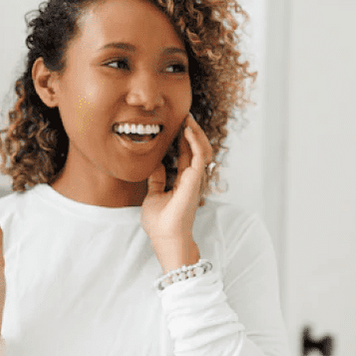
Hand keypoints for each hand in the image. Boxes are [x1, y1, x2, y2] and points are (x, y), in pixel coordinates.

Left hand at [141, 112, 212, 244]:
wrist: (165, 237)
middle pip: (196, 150)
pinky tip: (188, 131)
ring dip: (196, 134)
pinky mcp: (195, 181)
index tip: (178, 125)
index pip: (187, 155)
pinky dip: (195, 142)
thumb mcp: (154, 196)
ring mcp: (196, 180)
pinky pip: (199, 156)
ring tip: (188, 120)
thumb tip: (155, 165)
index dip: (184, 140)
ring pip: (202, 150)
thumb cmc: (160, 222)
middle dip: (192, 132)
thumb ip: (157, 180)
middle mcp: (192, 179)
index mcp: (183, 181)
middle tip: (186, 117)